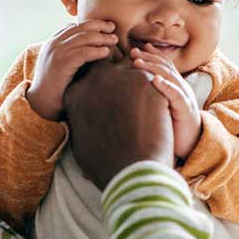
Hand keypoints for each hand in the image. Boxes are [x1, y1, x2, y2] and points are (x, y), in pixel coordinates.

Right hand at [27, 20, 118, 120]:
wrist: (42, 103)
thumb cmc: (56, 87)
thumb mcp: (62, 65)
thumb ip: (71, 54)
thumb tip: (90, 48)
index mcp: (53, 43)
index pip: (74, 26)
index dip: (91, 24)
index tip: (106, 27)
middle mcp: (53, 44)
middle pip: (80, 28)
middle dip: (99, 26)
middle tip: (113, 28)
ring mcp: (56, 53)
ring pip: (83, 38)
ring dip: (101, 37)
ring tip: (114, 40)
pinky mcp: (62, 64)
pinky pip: (83, 53)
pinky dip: (97, 51)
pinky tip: (106, 52)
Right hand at [63, 60, 173, 188]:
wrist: (132, 171)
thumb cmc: (106, 165)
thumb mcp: (81, 143)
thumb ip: (81, 124)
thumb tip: (80, 122)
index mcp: (76, 92)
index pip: (91, 77)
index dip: (105, 86)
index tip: (114, 98)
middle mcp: (95, 79)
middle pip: (112, 68)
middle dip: (123, 79)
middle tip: (135, 95)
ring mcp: (120, 77)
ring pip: (135, 71)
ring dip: (141, 84)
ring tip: (151, 103)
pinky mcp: (145, 81)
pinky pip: (153, 78)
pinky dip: (159, 90)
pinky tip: (162, 107)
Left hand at [130, 44, 202, 158]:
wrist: (191, 145)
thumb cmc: (172, 126)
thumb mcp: (161, 106)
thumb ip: (151, 95)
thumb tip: (130, 88)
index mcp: (174, 85)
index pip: (164, 64)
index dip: (152, 54)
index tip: (136, 48)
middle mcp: (180, 87)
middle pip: (164, 66)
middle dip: (148, 57)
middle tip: (132, 51)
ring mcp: (184, 96)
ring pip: (169, 76)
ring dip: (153, 67)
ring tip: (138, 62)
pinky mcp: (185, 108)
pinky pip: (176, 94)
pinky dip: (165, 86)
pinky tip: (155, 79)